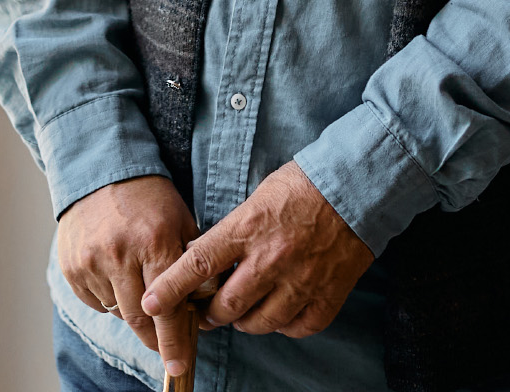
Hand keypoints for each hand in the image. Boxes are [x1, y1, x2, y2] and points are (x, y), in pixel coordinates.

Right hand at [56, 175, 201, 355]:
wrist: (101, 172)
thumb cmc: (149, 198)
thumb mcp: (181, 220)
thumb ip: (189, 261)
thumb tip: (201, 302)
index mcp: (154, 241)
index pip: (168, 306)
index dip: (174, 341)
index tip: (178, 366)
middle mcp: (120, 254)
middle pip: (139, 318)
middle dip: (155, 338)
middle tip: (166, 347)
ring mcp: (92, 262)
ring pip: (117, 311)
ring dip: (133, 311)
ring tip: (140, 286)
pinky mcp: (72, 267)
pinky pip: (96, 301)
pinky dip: (110, 299)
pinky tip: (117, 275)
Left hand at [143, 162, 373, 353]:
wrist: (358, 183)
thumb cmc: (304, 185)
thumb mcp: (258, 198)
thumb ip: (232, 231)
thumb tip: (201, 258)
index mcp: (249, 228)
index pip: (198, 266)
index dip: (170, 289)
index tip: (151, 304)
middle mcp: (271, 258)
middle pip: (224, 306)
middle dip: (209, 314)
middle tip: (208, 311)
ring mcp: (301, 280)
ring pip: (257, 323)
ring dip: (245, 320)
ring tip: (247, 308)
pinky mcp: (327, 294)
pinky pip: (295, 327)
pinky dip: (284, 324)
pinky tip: (283, 309)